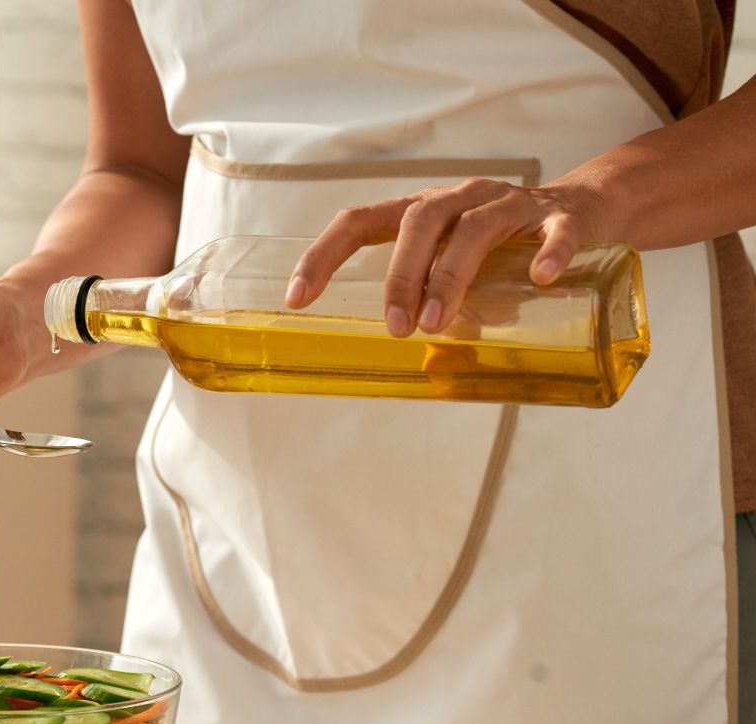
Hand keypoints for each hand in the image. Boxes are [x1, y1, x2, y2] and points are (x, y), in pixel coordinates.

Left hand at [287, 178, 610, 336]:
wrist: (588, 209)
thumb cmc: (505, 247)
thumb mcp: (459, 271)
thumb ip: (437, 305)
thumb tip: (419, 364)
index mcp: (423, 212)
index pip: (359, 221)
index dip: (323, 255)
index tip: (296, 298)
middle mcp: (461, 199)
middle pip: (419, 223)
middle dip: (400, 277)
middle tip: (395, 328)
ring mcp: (512, 204)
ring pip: (474, 229)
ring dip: (450, 275)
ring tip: (436, 323)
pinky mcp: (563, 216)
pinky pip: (557, 230)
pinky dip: (549, 252)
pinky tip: (541, 278)